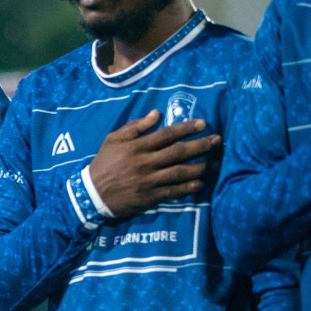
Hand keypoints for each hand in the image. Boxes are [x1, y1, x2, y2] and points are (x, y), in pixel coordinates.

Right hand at [86, 112, 219, 218]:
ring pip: (180, 172)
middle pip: (178, 152)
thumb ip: (134, 126)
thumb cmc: (104, 163)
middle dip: (200, 146)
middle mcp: (145, 163)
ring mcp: (149, 181)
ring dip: (200, 167)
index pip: (166, 135)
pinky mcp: (150, 196)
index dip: (185, 128)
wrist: (93, 193)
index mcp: (136, 147)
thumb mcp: (113, 140)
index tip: (203, 124)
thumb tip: (156, 114)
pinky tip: (200, 183)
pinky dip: (188, 187)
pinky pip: (173, 191)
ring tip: (215, 162)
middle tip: (217, 141)